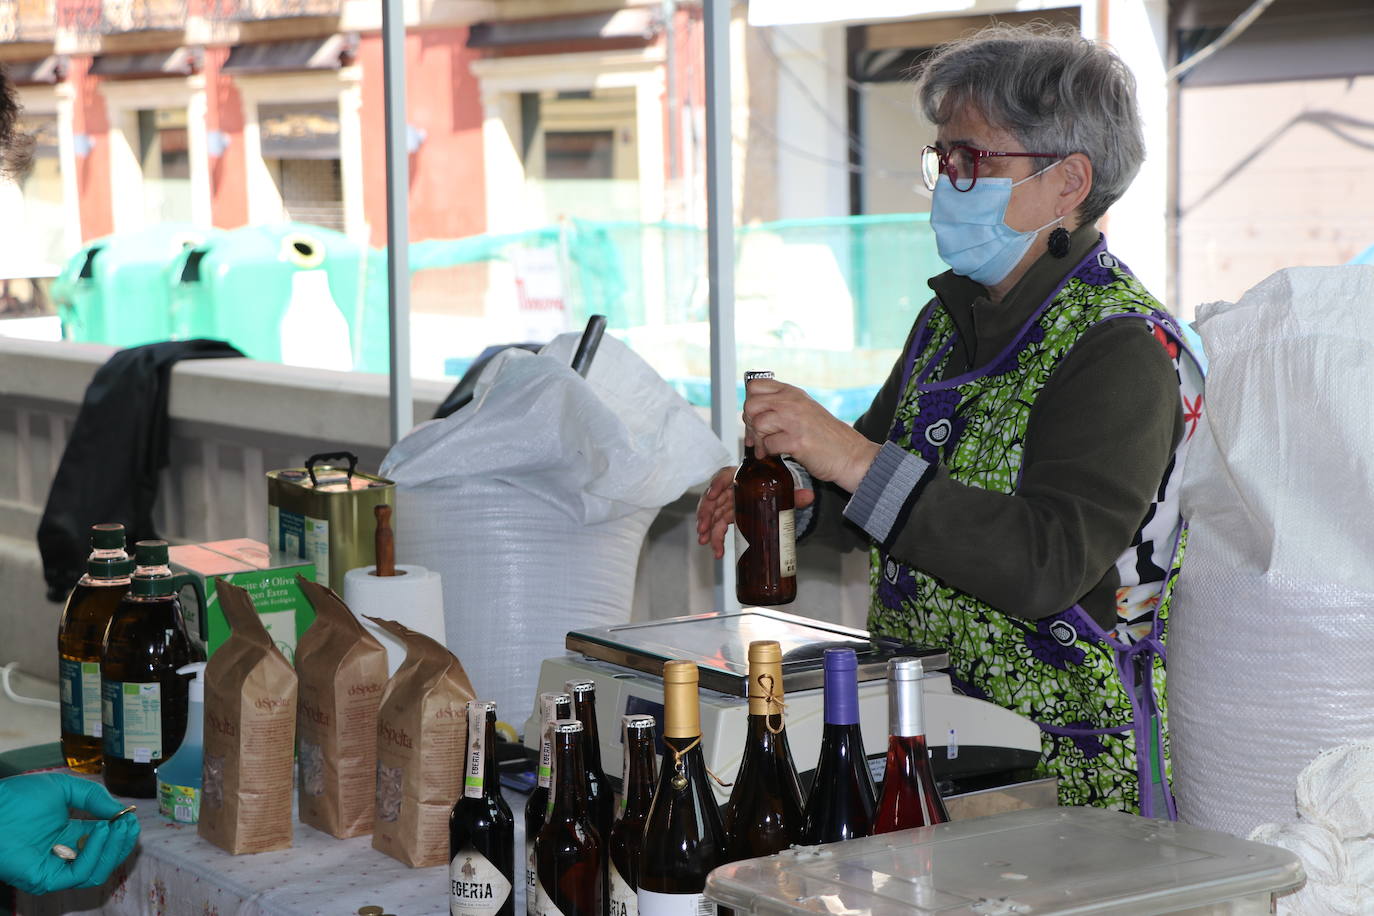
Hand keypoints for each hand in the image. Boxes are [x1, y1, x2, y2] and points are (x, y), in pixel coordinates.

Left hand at [0, 773, 139, 894]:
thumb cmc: (17, 797)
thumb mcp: (64, 788)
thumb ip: (94, 798)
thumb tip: (121, 812)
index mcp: (68, 835)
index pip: (102, 841)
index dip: (120, 831)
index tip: (130, 816)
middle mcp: (63, 855)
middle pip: (104, 860)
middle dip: (121, 842)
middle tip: (128, 822)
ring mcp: (54, 869)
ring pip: (96, 873)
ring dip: (113, 850)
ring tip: (118, 826)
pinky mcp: (45, 879)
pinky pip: (79, 874)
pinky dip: (95, 855)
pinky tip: (101, 831)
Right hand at [696, 465, 815, 559]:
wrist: (774, 493)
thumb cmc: (775, 487)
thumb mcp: (784, 490)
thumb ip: (795, 494)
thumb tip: (810, 496)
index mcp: (741, 477)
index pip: (724, 476)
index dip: (715, 484)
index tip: (711, 495)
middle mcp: (731, 489)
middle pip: (713, 498)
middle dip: (706, 513)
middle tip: (704, 527)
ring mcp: (728, 503)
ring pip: (713, 514)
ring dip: (707, 528)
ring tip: (705, 542)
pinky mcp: (729, 516)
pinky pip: (719, 526)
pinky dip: (716, 538)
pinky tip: (717, 551)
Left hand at [743, 377, 881, 492]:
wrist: (851, 455)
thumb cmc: (827, 437)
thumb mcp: (804, 410)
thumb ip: (782, 405)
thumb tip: (752, 411)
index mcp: (793, 393)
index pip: (755, 385)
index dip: (750, 402)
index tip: (755, 416)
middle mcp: (793, 402)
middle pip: (751, 405)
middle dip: (749, 423)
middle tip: (758, 435)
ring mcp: (795, 421)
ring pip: (758, 424)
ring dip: (759, 440)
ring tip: (767, 448)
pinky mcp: (797, 441)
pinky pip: (769, 445)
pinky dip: (769, 453)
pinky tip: (777, 454)